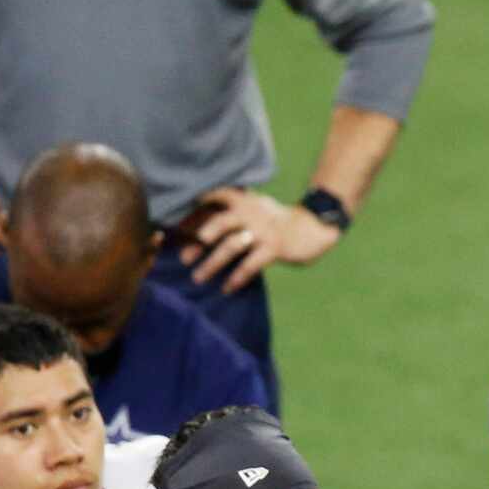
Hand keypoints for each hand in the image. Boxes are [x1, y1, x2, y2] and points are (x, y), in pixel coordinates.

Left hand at [177, 188, 342, 292]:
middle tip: (184, 258)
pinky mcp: (275, 247)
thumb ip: (233, 212)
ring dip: (212, 264)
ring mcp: (263, 230)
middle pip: (220, 223)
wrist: (312, 228)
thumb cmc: (277, 222)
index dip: (194, 212)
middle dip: (199, 241)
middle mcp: (252, 212)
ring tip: (198, 277)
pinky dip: (237, 277)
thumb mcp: (256, 207)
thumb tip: (199, 230)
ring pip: (232, 246)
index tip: (176, 227)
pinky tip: (227, 288)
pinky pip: (251, 264)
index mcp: (244, 201)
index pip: (214, 201)